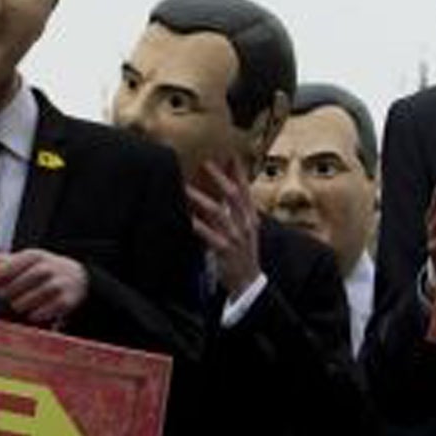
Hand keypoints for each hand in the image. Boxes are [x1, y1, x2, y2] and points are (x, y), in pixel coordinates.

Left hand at [0, 248, 88, 326]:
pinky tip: (35, 309)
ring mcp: (56, 286)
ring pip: (22, 304)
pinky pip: (37, 315)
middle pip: (11, 289)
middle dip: (6, 295)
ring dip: (18, 305)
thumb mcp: (25, 260)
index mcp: (33, 256)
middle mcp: (45, 269)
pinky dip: (32, 315)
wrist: (78, 278)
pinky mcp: (64, 303)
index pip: (6, 268)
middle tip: (8, 295)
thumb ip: (0, 260)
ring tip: (21, 302)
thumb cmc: (43, 269)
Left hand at [186, 157, 261, 296]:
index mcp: (250, 217)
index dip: (238, 171)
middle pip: (234, 195)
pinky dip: (195, 224)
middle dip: (220, 178)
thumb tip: (222, 188)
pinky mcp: (223, 249)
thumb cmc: (242, 251)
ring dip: (201, 198)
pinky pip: (207, 234)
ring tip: (186, 188)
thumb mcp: (244, 228)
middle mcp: (245, 224)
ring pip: (218, 212)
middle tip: (205, 163)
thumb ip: (234, 210)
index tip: (229, 154)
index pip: (246, 189)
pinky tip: (185, 216)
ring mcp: (235, 236)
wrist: (247, 280)